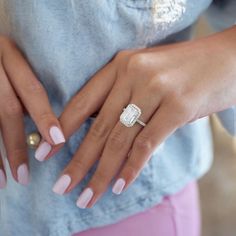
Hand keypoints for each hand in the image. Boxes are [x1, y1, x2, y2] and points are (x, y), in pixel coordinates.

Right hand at [0, 36, 64, 187]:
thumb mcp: (14, 58)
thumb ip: (28, 83)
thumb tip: (49, 122)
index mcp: (10, 54)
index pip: (32, 90)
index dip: (45, 117)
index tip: (58, 141)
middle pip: (7, 109)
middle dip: (16, 146)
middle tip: (25, 176)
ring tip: (5, 182)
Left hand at [47, 26, 235, 207]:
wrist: (225, 58)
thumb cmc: (182, 69)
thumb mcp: (145, 76)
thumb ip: (123, 100)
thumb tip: (101, 132)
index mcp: (120, 65)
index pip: (82, 102)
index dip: (62, 130)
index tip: (47, 154)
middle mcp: (134, 74)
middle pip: (98, 127)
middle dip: (78, 162)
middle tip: (62, 187)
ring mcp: (156, 89)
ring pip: (119, 140)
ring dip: (102, 173)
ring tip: (87, 196)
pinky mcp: (178, 106)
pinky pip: (147, 144)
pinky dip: (131, 168)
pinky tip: (119, 186)